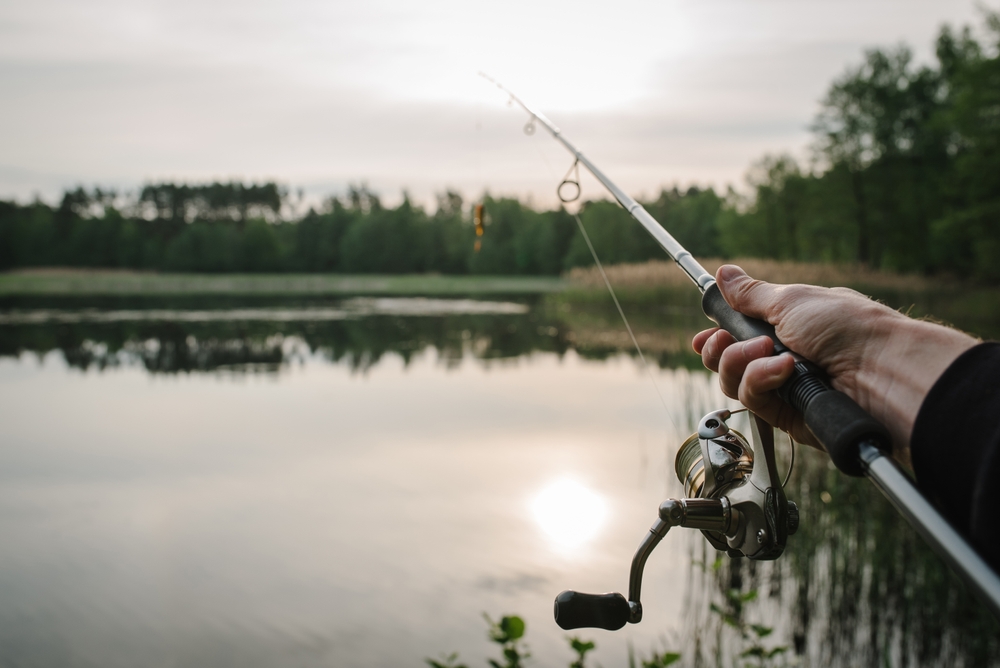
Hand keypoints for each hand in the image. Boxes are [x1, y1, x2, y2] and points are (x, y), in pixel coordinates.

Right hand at [692, 265, 976, 458]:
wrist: (881, 370)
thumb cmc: (847, 328)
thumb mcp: (791, 300)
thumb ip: (750, 294)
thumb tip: (724, 273)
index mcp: (787, 328)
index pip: (738, 336)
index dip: (716, 339)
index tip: (704, 337)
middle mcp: (783, 360)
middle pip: (728, 363)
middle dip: (721, 350)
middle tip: (726, 340)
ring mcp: (785, 389)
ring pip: (734, 383)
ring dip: (742, 363)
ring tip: (769, 353)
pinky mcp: (788, 416)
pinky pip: (753, 402)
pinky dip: (762, 382)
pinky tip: (784, 372)